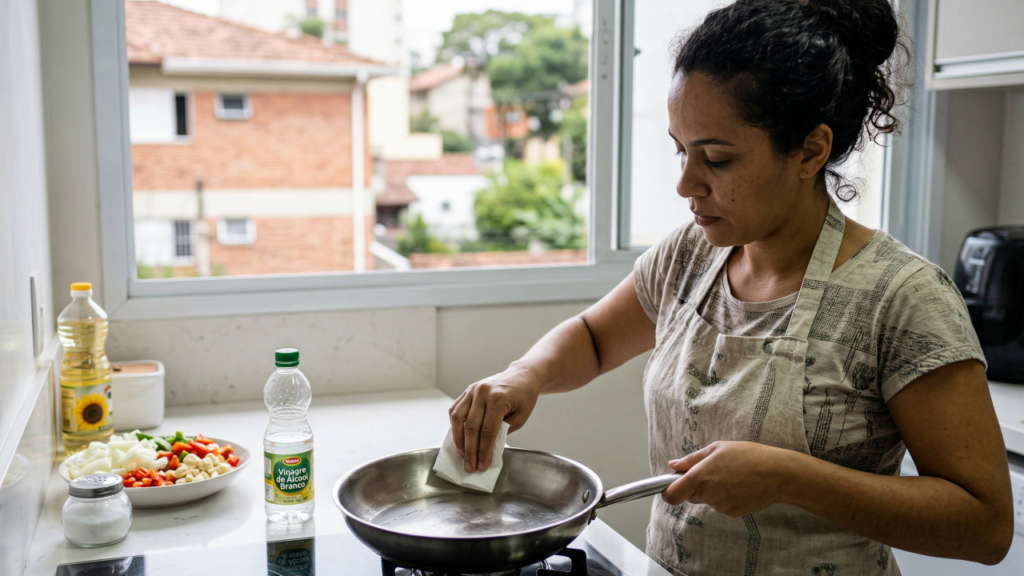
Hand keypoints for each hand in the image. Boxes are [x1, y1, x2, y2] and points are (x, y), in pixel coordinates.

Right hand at [448, 366, 541, 472]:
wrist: (522, 376)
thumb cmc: (524, 398)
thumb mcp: (520, 417)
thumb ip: (503, 431)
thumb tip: (485, 448)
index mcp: (498, 399)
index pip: (487, 431)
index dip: (483, 451)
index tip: (482, 466)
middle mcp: (482, 392)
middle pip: (471, 427)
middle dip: (470, 450)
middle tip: (470, 467)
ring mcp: (473, 390)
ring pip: (458, 418)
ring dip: (458, 439)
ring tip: (462, 454)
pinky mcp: (467, 390)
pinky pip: (455, 409)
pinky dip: (454, 425)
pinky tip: (458, 437)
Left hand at [661, 441, 792, 516]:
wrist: (777, 474)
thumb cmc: (748, 456)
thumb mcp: (716, 449)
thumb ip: (691, 459)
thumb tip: (673, 465)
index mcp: (700, 477)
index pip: (671, 495)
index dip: (666, 492)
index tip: (669, 486)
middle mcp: (707, 495)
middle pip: (689, 495)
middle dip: (694, 486)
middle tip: (712, 470)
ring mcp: (720, 506)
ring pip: (707, 499)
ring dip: (712, 490)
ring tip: (731, 475)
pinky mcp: (731, 513)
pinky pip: (720, 505)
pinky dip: (725, 496)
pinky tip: (739, 484)